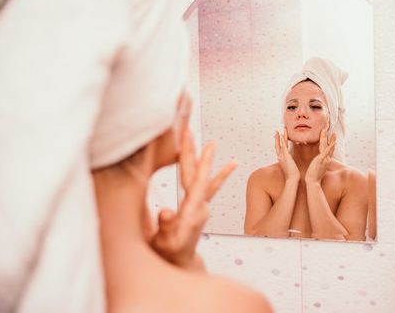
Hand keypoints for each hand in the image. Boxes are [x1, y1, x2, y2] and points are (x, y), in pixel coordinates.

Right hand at [150, 128, 237, 271]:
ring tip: (210, 143)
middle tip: (189, 130)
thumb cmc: (169, 254)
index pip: (196, 180)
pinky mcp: (198, 206)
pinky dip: (216, 174)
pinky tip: (231, 164)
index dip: (197, 160)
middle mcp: (199, 205)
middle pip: (198, 173)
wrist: (181, 264)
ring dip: (200, 159)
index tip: (197, 142)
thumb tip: (166, 211)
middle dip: (193, 152)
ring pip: (200, 177)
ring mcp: (200, 205)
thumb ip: (165, 227)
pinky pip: (207, 186)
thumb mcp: (162, 243)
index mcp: (191, 210)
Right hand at [275, 128, 298, 180]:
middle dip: (277, 138)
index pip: (279, 149)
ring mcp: (282, 156)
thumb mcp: (291, 167)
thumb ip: (291, 163)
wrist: (292, 179)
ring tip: (280, 130)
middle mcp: (280, 156)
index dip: (278, 142)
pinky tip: (282, 134)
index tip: (279, 136)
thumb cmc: (293, 175)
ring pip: (280, 144)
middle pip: (277, 145)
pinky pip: (283, 146)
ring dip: (280, 137)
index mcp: (282, 159)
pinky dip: (282, 140)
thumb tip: (293, 162)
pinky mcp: (285, 156)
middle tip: (276, 131)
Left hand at [304, 130, 334, 183]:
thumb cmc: (313, 176)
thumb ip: (317, 164)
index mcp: (324, 161)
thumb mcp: (315, 168)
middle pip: (330, 148)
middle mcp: (326, 159)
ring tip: (329, 132)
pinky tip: (334, 142)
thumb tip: (315, 164)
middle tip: (334, 133)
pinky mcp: (322, 159)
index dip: (331, 144)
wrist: (312, 181)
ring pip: (326, 146)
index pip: (328, 151)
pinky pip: (326, 151)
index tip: (332, 139)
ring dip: (327, 138)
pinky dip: (330, 146)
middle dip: (332, 140)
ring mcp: (324, 159)